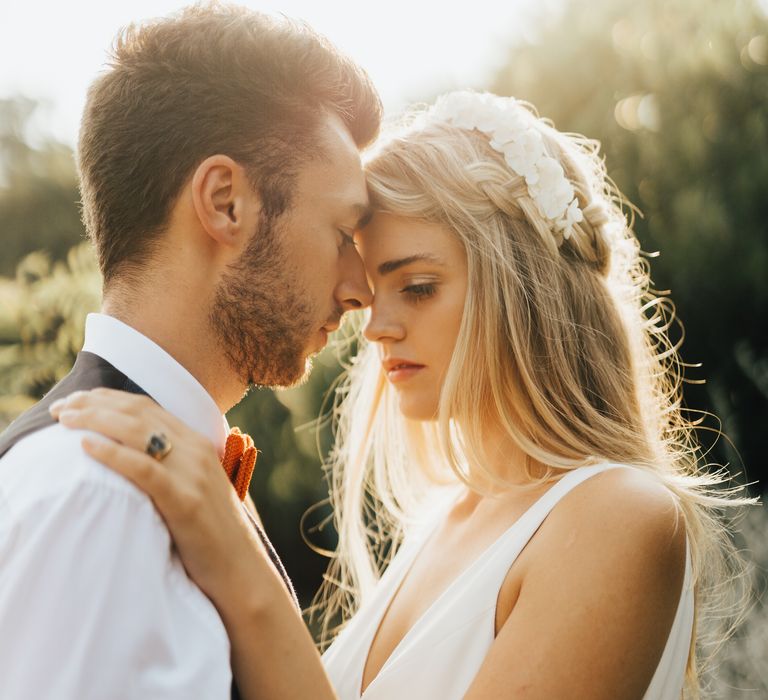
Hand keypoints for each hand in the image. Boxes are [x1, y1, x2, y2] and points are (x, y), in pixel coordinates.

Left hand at [50, 388, 265, 610]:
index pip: (147, 407)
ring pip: (138, 432)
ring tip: (65, 421)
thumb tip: (129, 458)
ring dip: (96, 420)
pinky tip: (86, 446)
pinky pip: (144, 469)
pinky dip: (112, 454)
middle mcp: (196, 449)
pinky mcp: (185, 500)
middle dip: (94, 404)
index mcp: (198, 443)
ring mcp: (192, 473)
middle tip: (60, 408)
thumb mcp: (193, 487)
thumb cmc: (210, 534)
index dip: (107, 399)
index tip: (76, 401)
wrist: (240, 568)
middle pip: (138, 412)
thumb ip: (170, 467)